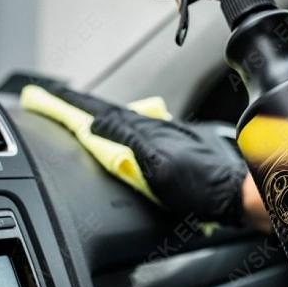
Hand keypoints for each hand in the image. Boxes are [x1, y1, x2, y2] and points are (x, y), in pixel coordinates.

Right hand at [44, 86, 254, 225]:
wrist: (236, 190)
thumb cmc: (203, 183)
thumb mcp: (160, 166)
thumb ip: (128, 144)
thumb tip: (98, 128)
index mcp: (146, 131)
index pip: (101, 113)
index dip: (74, 105)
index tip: (52, 96)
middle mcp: (155, 129)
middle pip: (110, 113)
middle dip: (82, 107)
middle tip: (60, 101)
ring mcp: (164, 138)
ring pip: (124, 121)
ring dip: (100, 116)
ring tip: (81, 113)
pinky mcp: (173, 148)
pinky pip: (138, 132)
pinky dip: (120, 129)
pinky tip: (121, 133)